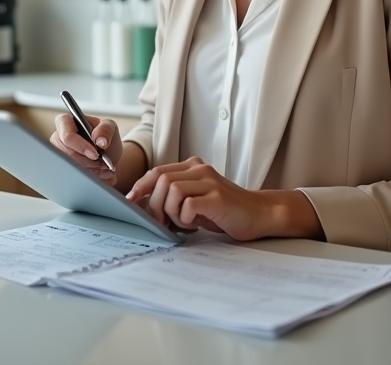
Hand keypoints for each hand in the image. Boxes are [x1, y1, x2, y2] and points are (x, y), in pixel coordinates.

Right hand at [50, 113, 124, 186]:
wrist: (108, 154)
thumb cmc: (104, 137)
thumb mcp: (110, 127)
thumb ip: (106, 129)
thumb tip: (99, 140)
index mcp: (66, 122)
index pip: (67, 135)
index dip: (80, 146)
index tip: (95, 154)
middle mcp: (58, 137)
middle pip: (67, 154)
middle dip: (87, 162)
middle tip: (104, 164)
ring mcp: (58, 154)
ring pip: (69, 167)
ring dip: (90, 171)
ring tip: (104, 169)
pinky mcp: (62, 167)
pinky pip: (72, 176)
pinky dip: (89, 178)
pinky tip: (100, 175)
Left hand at [126, 157, 273, 240]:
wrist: (258, 214)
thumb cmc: (224, 210)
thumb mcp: (194, 200)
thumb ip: (173, 198)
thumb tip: (143, 206)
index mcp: (192, 167)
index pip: (157, 172)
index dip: (141, 186)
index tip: (131, 201)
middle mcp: (200, 169)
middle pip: (161, 180)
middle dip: (154, 204)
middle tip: (162, 222)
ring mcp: (209, 182)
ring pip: (172, 191)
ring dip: (172, 212)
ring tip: (185, 222)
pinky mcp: (217, 197)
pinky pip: (188, 205)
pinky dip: (185, 218)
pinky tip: (196, 224)